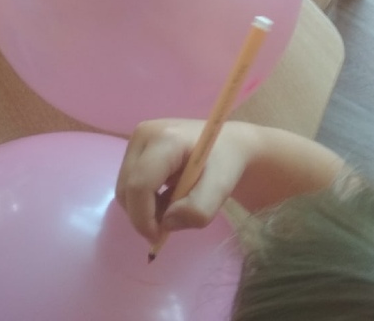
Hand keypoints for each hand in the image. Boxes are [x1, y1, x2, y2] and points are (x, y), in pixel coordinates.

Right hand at [117, 119, 345, 242]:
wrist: (247, 146)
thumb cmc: (238, 164)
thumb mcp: (224, 186)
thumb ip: (197, 208)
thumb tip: (167, 224)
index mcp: (163, 137)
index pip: (135, 186)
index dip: (144, 219)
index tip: (161, 241)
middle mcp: (147, 131)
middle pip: (126, 188)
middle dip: (144, 215)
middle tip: (170, 232)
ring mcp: (142, 135)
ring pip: (126, 186)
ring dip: (145, 206)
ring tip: (176, 209)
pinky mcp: (143, 142)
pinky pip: (132, 181)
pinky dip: (146, 197)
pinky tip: (169, 197)